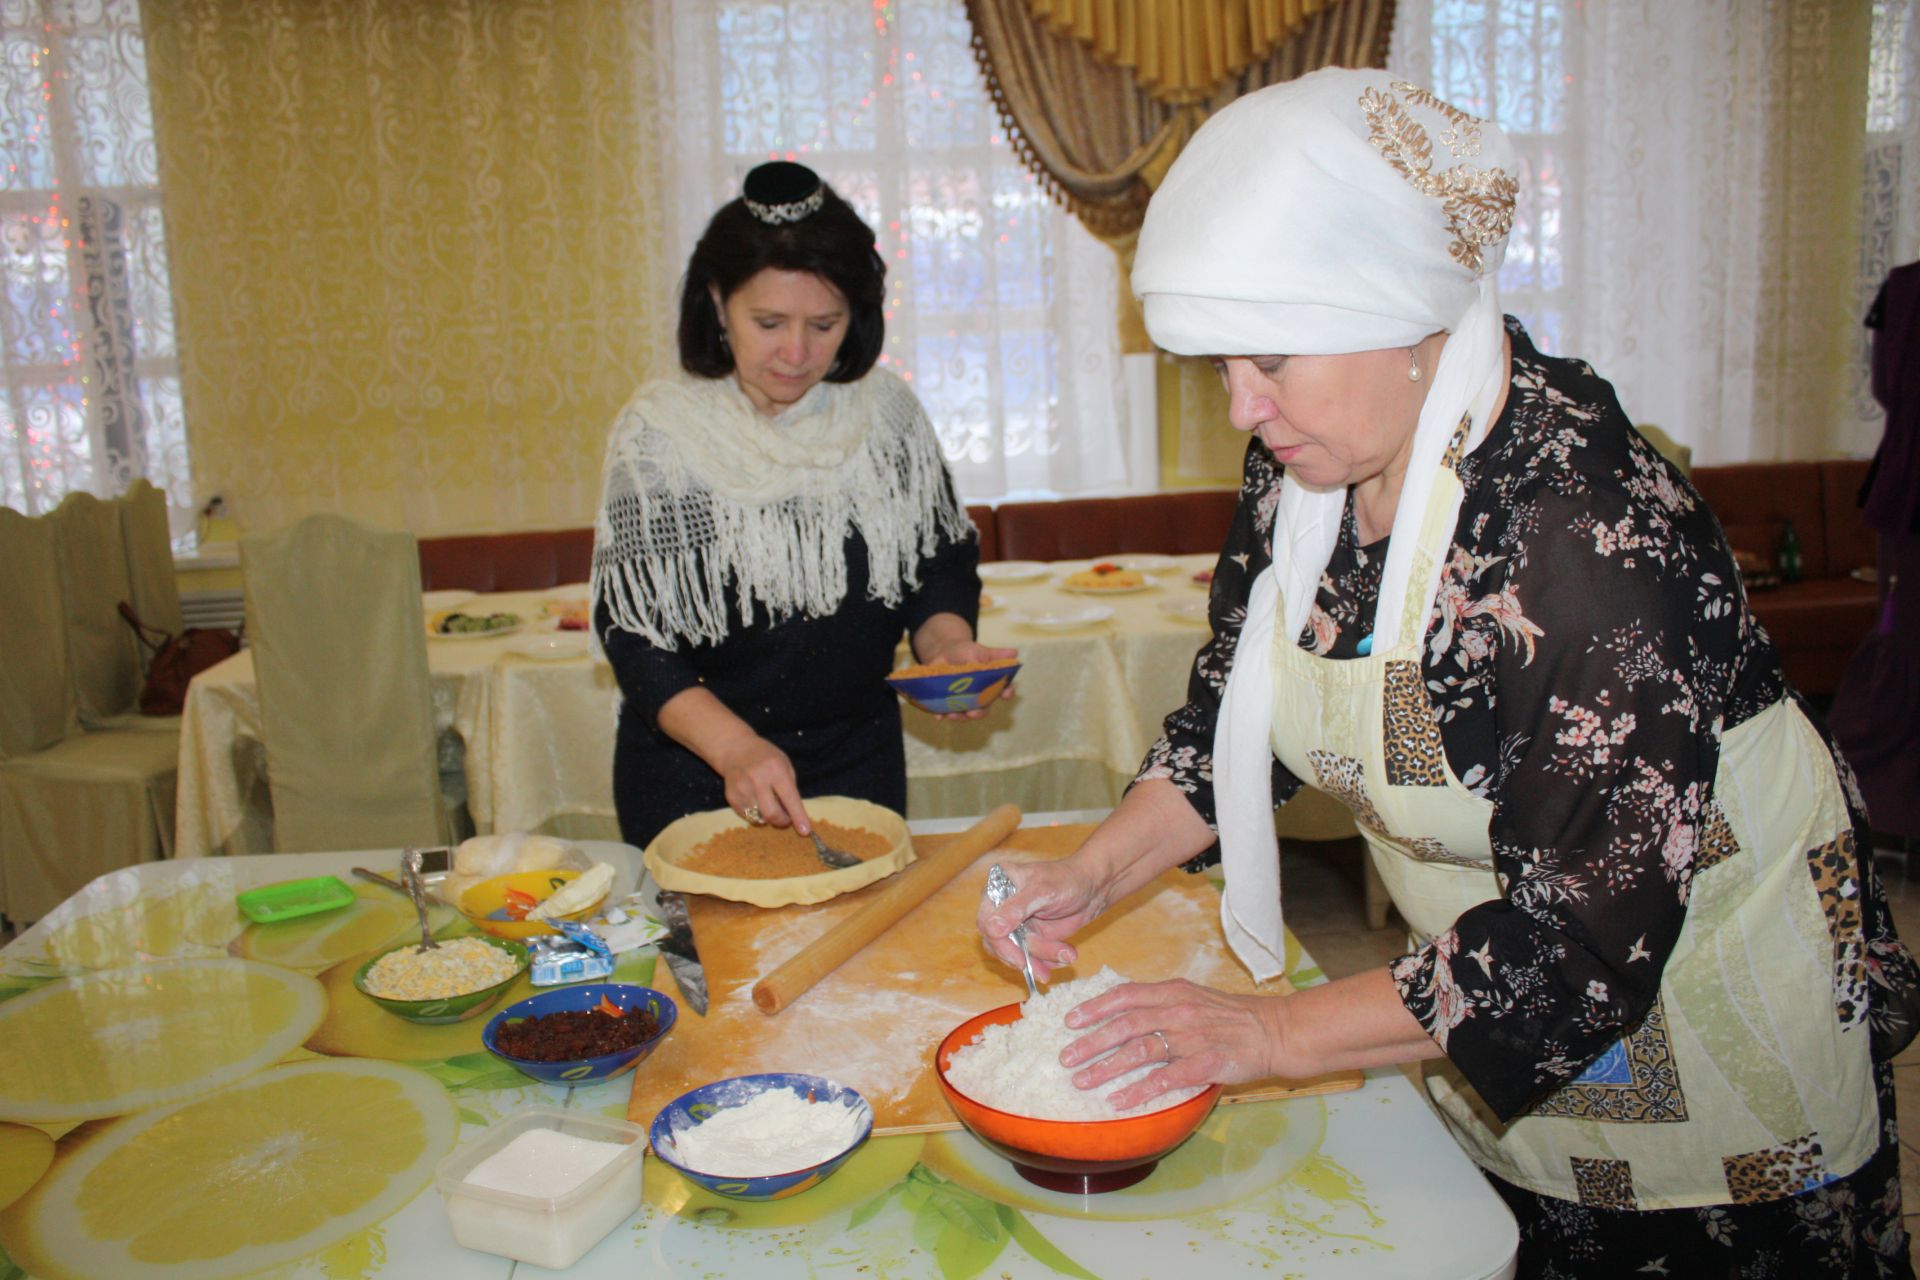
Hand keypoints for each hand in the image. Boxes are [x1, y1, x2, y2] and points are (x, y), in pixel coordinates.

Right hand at [714, 735, 811, 833]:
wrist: (735, 750)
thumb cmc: (766, 757)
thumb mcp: (784, 764)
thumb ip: (790, 788)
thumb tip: (794, 815)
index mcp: (775, 770)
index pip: (790, 798)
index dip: (798, 817)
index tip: (805, 831)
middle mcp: (758, 780)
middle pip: (772, 814)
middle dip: (782, 821)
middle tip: (786, 818)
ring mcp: (742, 789)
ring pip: (759, 818)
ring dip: (768, 816)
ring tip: (768, 802)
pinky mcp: (731, 797)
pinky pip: (748, 816)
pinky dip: (756, 813)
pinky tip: (755, 799)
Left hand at [916, 637, 1020, 721]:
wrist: (944, 651)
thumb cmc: (966, 651)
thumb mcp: (980, 651)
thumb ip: (995, 654)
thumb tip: (1015, 652)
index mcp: (991, 684)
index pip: (1004, 691)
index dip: (1007, 693)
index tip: (1006, 694)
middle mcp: (979, 696)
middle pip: (983, 709)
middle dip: (978, 713)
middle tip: (972, 713)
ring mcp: (964, 701)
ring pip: (964, 714)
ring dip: (958, 717)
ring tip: (951, 714)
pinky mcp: (948, 702)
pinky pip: (945, 712)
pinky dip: (941, 714)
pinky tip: (938, 715)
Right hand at [975, 858, 1109, 980]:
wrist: (1093, 888)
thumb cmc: (1067, 879)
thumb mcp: (1042, 891)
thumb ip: (1016, 908)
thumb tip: (992, 929)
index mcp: (997, 887)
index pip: (986, 922)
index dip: (1000, 944)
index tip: (1020, 960)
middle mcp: (1001, 907)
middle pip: (998, 943)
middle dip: (1025, 956)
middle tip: (1043, 971)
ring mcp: (1015, 924)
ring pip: (1017, 953)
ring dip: (1042, 958)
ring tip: (1067, 954)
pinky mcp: (1030, 937)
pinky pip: (1031, 958)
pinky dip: (1048, 961)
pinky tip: (1065, 955)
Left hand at [1058, 979, 1283, 1110]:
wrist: (1273, 1030)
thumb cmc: (1231, 1015)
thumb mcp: (1193, 996)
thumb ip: (1161, 1002)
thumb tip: (1124, 1010)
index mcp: (1173, 992)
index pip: (1125, 995)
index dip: (1095, 1008)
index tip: (1070, 1020)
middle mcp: (1178, 1011)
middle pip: (1125, 1025)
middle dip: (1091, 1042)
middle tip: (1065, 1057)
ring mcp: (1191, 1037)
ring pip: (1139, 1051)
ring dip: (1106, 1067)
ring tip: (1082, 1081)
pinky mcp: (1205, 1063)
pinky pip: (1165, 1078)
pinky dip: (1139, 1090)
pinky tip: (1119, 1101)